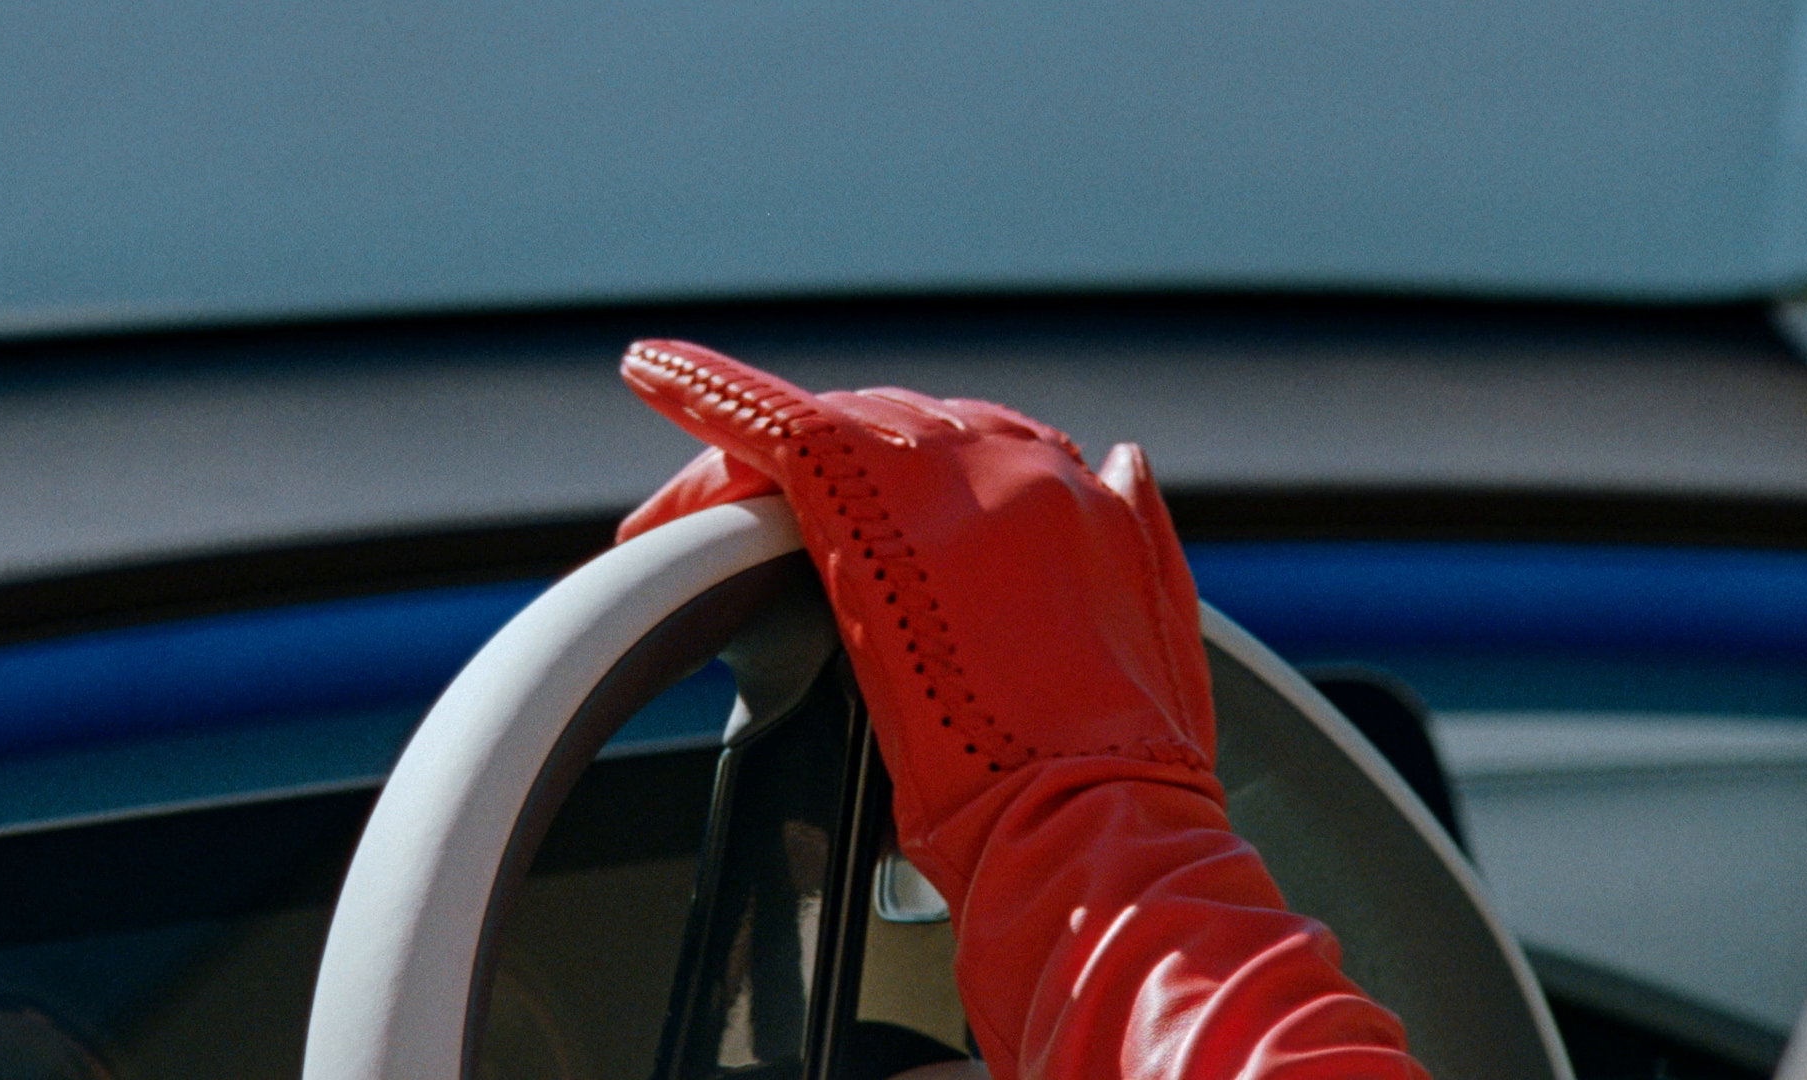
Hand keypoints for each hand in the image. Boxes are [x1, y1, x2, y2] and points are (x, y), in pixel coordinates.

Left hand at [617, 340, 1223, 899]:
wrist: (1096, 815)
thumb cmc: (1124, 771)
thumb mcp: (1157, 631)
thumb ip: (1133, 532)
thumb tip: (1122, 460)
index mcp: (1074, 494)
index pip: (967, 446)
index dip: (896, 475)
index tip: (853, 509)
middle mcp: (1013, 463)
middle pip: (882, 429)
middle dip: (811, 476)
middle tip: (733, 536)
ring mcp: (944, 475)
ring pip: (820, 432)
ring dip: (745, 473)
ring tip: (672, 525)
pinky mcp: (872, 503)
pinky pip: (771, 421)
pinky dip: (705, 386)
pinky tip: (650, 369)